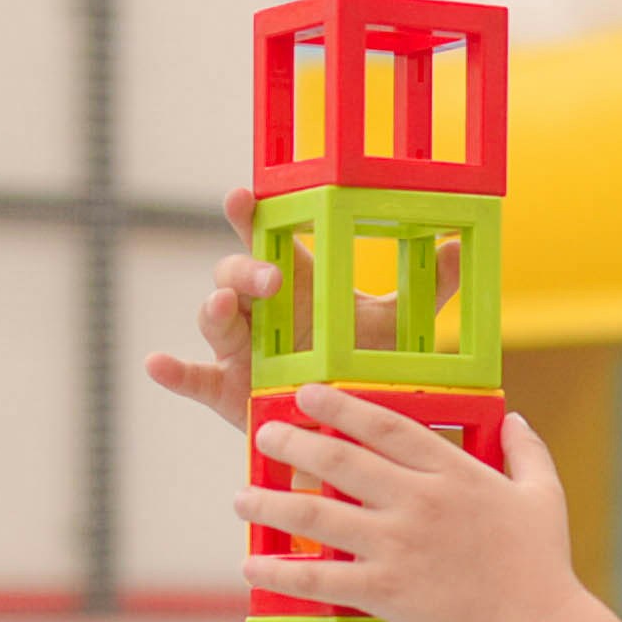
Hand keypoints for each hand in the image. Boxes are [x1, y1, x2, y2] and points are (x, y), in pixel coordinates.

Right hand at [145, 188, 460, 429]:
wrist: (352, 427)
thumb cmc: (361, 363)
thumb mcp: (395, 325)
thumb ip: (428, 287)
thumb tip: (464, 246)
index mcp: (294, 281)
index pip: (267, 235)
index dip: (251, 213)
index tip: (244, 194)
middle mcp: (260, 310)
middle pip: (235, 273)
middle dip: (244, 268)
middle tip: (268, 275)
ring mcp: (239, 349)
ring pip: (214, 320)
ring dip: (213, 309)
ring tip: (221, 306)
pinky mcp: (226, 390)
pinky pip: (193, 378)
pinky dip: (173, 371)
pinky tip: (157, 364)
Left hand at [238, 387, 583, 621]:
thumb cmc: (543, 565)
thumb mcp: (545, 496)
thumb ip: (527, 452)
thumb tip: (516, 417)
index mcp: (454, 472)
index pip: (385, 425)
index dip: (341, 406)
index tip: (308, 393)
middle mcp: (419, 501)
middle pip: (340, 460)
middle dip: (293, 443)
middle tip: (264, 435)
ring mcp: (398, 545)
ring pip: (317, 515)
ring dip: (271, 503)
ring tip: (241, 498)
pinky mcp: (385, 590)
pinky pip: (319, 579)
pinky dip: (280, 573)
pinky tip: (253, 567)